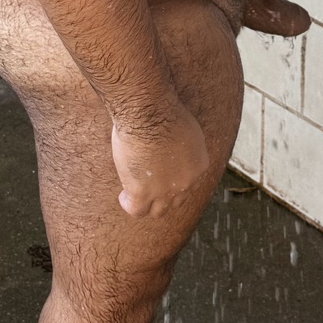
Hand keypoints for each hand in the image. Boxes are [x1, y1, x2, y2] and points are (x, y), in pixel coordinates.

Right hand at [112, 101, 209, 221]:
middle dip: (164, 194)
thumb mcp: (184, 129)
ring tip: (135, 193)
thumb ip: (181, 144)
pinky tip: (123, 195)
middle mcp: (186, 183)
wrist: (149, 114)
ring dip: (148, 204)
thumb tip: (170, 145)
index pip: (188, 183)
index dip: (174, 179)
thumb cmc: (163, 111)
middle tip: (150, 184)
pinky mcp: (142, 193)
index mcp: (199, 165)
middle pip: (176, 200)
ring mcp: (165, 191)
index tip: (162, 171)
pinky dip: (129, 204)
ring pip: (158, 211)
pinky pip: (136, 210)